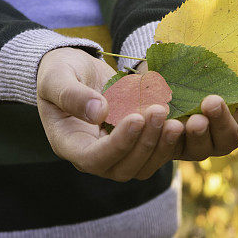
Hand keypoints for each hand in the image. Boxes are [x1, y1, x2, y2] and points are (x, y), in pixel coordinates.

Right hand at [36, 47, 184, 180]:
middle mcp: (93, 155)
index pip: (94, 158)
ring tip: (174, 119)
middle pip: (122, 168)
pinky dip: (169, 140)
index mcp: (69, 144)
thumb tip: (99, 112)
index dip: (118, 144)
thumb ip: (72, 95)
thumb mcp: (56, 78)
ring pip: (143, 166)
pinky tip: (180, 119)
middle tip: (159, 111)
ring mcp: (116, 152)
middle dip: (144, 143)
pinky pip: (154, 152)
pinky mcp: (134, 142)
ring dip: (161, 146)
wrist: (74, 68)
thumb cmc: (58, 71)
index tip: (135, 117)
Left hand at [134, 61, 237, 159]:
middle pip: (228, 142)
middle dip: (221, 122)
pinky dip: (167, 133)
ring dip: (197, 132)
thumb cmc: (217, 69)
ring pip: (200, 148)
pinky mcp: (168, 143)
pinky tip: (166, 119)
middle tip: (211, 102)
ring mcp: (195, 143)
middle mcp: (221, 138)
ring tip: (192, 118)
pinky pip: (168, 146)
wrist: (172, 61)